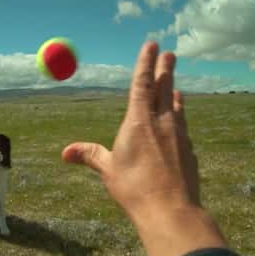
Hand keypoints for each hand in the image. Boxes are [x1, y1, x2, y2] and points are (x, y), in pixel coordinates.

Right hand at [62, 42, 224, 255]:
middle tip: (170, 53)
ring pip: (177, 106)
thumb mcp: (108, 170)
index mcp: (139, 121)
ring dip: (175, 93)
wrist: (171, 210)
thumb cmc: (134, 189)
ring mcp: (179, 136)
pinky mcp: (189, 152)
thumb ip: (89, 155)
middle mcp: (162, 122)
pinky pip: (183, 127)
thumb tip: (65, 152)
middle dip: (166, 69)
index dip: (146, 63)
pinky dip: (180, 118)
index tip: (152, 45)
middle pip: (165, 88)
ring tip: (176, 86)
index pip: (142, 83)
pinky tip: (179, 123)